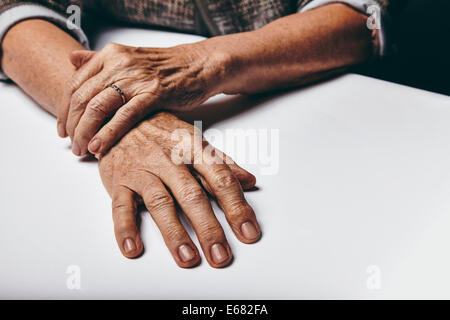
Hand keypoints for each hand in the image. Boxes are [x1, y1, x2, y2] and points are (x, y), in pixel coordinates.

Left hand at [58, 41, 229, 156]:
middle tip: (71, 145)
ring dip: (85, 132)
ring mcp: (136, 79)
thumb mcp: (128, 58)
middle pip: (82, 98)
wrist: (199, 66)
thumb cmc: (165, 67)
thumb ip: (98, 59)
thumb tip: (71, 60)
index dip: (64, 109)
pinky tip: (99, 147)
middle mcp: (119, 64)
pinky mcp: (153, 94)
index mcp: (110, 55)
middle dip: (72, 125)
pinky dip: (108, 133)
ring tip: (81, 150)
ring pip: (97, 107)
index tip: (63, 128)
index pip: (75, 84)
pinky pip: (124, 116)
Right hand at [99, 112, 259, 267]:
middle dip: (208, 228)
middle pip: (192, 195)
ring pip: (160, 203)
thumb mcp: (194, 140)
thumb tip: (249, 181)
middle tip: (220, 256)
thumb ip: (221, 163)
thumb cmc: (161, 132)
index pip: (220, 179)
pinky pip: (120, 206)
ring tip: (188, 257)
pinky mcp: (119, 181)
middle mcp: (169, 159)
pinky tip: (133, 248)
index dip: (237, 206)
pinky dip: (125, 228)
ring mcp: (143, 170)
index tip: (249, 232)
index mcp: (193, 148)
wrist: (117, 118)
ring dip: (174, 233)